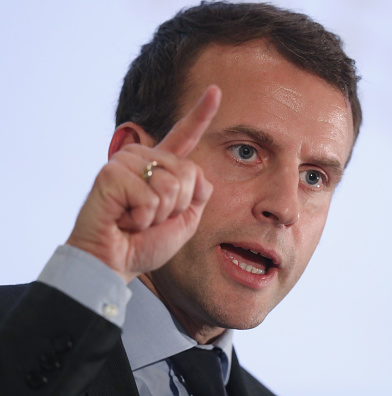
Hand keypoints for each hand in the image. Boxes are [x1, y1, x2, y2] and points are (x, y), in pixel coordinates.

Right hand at [66, 86, 221, 282]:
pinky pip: (150, 195)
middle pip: (188, 172)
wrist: (114, 263)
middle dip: (176, 206)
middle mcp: (143, 158)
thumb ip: (198, 193)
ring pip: (171, 184)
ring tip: (134, 218)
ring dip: (158, 213)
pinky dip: (143, 217)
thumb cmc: (145, 244)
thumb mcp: (185, 219)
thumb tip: (199, 172)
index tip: (216, 89)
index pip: (185, 135)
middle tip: (148, 218)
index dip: (201, 113)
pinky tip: (124, 219)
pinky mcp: (111, 173)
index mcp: (161, 166)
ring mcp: (126, 162)